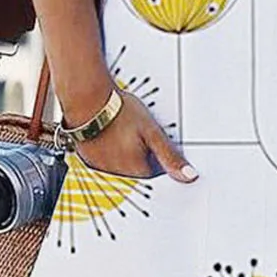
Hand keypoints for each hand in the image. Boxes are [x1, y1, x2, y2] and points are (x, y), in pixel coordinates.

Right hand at [71, 90, 197, 182]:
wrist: (87, 100)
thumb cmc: (118, 112)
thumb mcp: (153, 132)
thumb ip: (171, 157)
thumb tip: (190, 176)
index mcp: (138, 170)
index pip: (156, 172)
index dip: (157, 153)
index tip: (152, 141)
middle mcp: (119, 174)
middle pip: (138, 170)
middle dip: (141, 154)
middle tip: (135, 133)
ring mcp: (102, 168)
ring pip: (121, 166)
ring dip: (125, 153)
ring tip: (121, 131)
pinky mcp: (89, 161)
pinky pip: (105, 162)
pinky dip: (109, 151)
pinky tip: (109, 134)